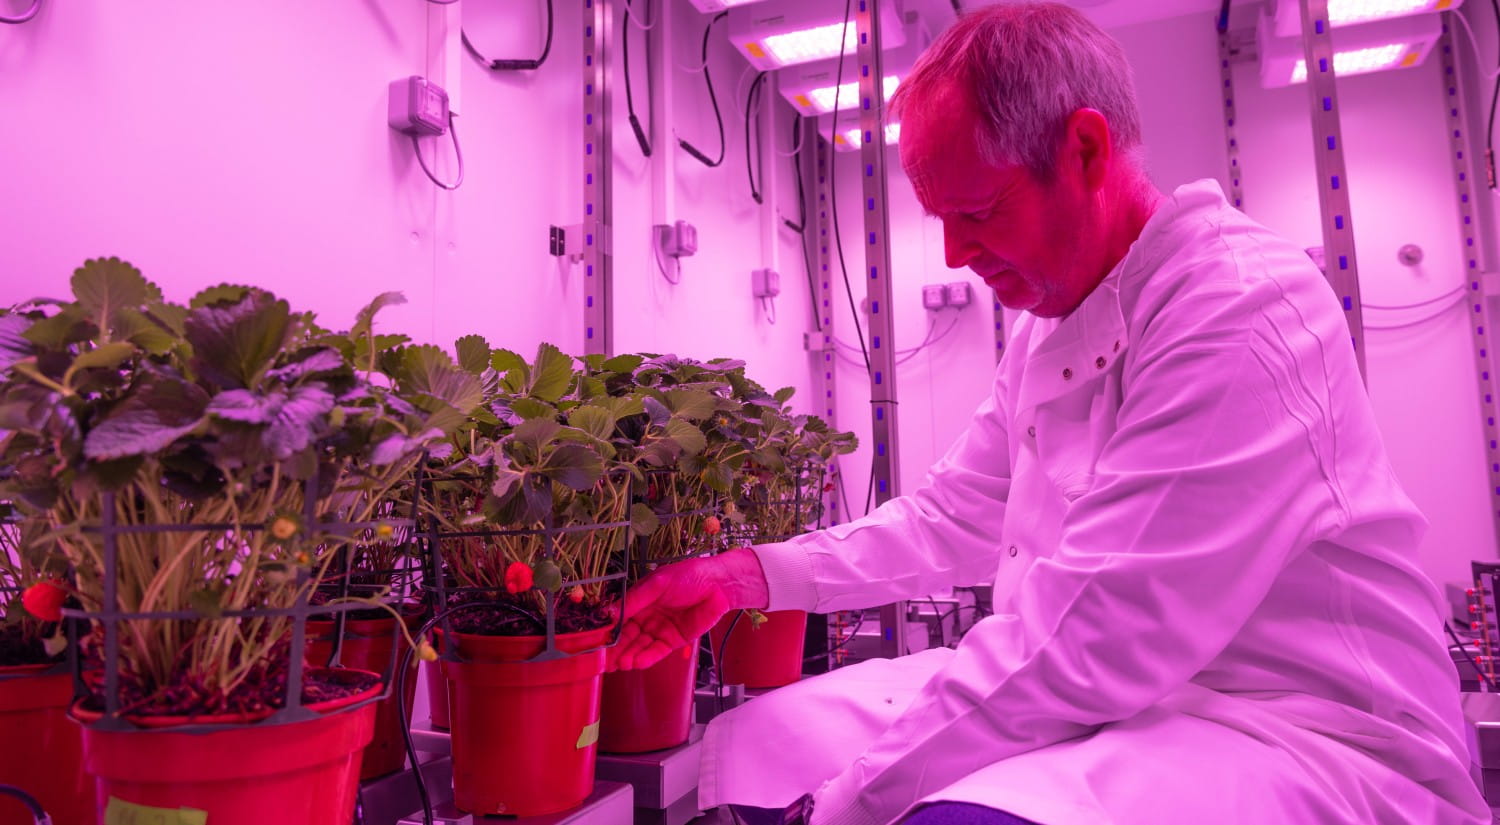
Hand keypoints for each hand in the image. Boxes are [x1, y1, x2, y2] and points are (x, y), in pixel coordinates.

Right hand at [610, 547, 768, 670]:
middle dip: (616, 649)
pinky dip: (646, 658)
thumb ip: (634, 600)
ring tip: (620, 665)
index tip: (595, 642)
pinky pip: (656, 652)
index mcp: (639, 601)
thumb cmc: (688, 576)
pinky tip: (636, 663)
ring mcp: (659, 630)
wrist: (718, 585)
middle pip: (627, 636)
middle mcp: (646, 617)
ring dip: (629, 656)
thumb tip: (607, 613)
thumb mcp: (657, 584)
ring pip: (639, 646)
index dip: (608, 631)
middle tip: (604, 661)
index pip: (619, 619)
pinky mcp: (673, 641)